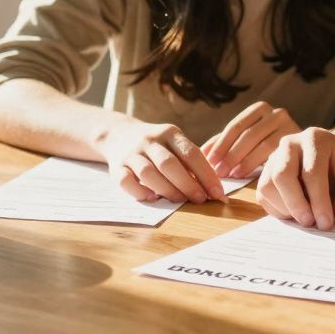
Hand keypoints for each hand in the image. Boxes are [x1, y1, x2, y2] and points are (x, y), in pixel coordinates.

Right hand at [99, 120, 225, 203]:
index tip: (218, 192)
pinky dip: (139, 192)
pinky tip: (152, 198)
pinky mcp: (116, 166)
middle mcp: (150, 140)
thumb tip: (213, 187)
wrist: (119, 134)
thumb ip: (191, 161)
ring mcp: (131, 153)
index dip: (206, 174)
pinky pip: (125, 181)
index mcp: (169, 133)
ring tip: (179, 200)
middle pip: (169, 164)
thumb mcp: (174, 143)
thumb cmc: (157, 145)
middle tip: (200, 199)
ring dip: (166, 190)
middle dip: (188, 184)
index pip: (191, 153)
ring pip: (148, 173)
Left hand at [202, 101, 300, 177]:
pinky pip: (273, 153)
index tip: (209, 161)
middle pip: (247, 134)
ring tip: (229, 175)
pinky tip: (243, 174)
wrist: (307, 152)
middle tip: (216, 171)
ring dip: (241, 160)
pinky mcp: (298, 141)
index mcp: (261, 108)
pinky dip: (254, 164)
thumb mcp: (247, 141)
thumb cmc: (269, 146)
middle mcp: (277, 113)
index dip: (221, 143)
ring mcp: (289, 126)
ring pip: (260, 143)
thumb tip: (202, 152)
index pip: (236, 125)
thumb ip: (226, 143)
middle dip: (229, 154)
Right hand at [255, 126, 334, 229]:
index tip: (326, 223)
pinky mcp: (266, 171)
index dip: (319, 201)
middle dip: (296, 204)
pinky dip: (276, 209)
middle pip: (282, 175)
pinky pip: (263, 194)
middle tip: (310, 223)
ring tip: (304, 219)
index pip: (312, 172)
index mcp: (315, 139)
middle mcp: (290, 144)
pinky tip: (295, 214)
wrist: (333, 150)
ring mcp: (274, 156)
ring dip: (285, 209)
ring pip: (268, 186)